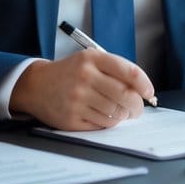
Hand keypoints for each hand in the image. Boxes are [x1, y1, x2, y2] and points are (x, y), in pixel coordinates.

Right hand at [10, 50, 155, 130]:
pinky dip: (109, 122)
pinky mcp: (71, 117)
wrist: (36, 85)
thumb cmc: (70, 73)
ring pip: (115, 112)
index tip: (149, 93)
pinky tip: (104, 116)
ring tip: (120, 112)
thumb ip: (115, 70)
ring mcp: (77, 98)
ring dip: (123, 115)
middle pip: (125, 96)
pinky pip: (101, 124)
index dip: (145, 84)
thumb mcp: (90, 61)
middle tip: (138, 109)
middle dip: (137, 105)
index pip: (129, 72)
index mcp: (92, 59)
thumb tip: (142, 90)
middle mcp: (85, 77)